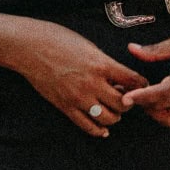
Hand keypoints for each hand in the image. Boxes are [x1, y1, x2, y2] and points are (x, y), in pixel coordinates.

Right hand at [9, 19, 148, 136]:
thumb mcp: (88, 45)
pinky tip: (102, 128)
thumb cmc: (57, 39)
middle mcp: (92, 84)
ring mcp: (78, 98)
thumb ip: (105, 62)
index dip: (141, 84)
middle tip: (123, 97)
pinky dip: (99, 130)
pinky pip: (87, 126)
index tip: (139, 85)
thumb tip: (118, 78)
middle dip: (128, 102)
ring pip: (109, 118)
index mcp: (101, 64)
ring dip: (115, 116)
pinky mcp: (65, 107)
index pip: (134, 81)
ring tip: (111, 109)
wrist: (28, 47)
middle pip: (124, 105)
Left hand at [126, 23, 169, 130]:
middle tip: (133, 95)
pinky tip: (162, 104)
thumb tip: (131, 49)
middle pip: (166, 112)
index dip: (143, 97)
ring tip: (147, 100)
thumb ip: (157, 49)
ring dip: (157, 116)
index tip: (126, 98)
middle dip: (145, 107)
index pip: (164, 92)